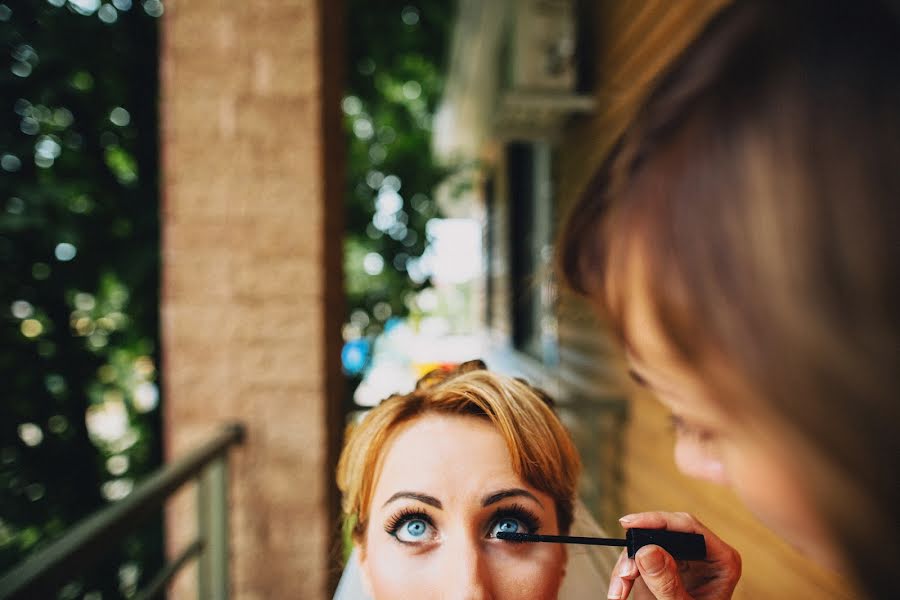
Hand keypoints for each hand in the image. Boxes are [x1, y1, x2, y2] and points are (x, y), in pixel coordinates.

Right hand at [606, 512, 741, 598]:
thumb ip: (668, 583)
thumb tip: (646, 550)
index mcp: (721, 560)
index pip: (688, 527)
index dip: (658, 521)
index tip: (631, 525)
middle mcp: (701, 554)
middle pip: (662, 533)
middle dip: (637, 550)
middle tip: (624, 572)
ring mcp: (681, 560)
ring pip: (644, 545)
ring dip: (626, 566)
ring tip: (619, 591)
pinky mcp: (661, 567)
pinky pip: (637, 559)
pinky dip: (624, 575)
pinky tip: (619, 592)